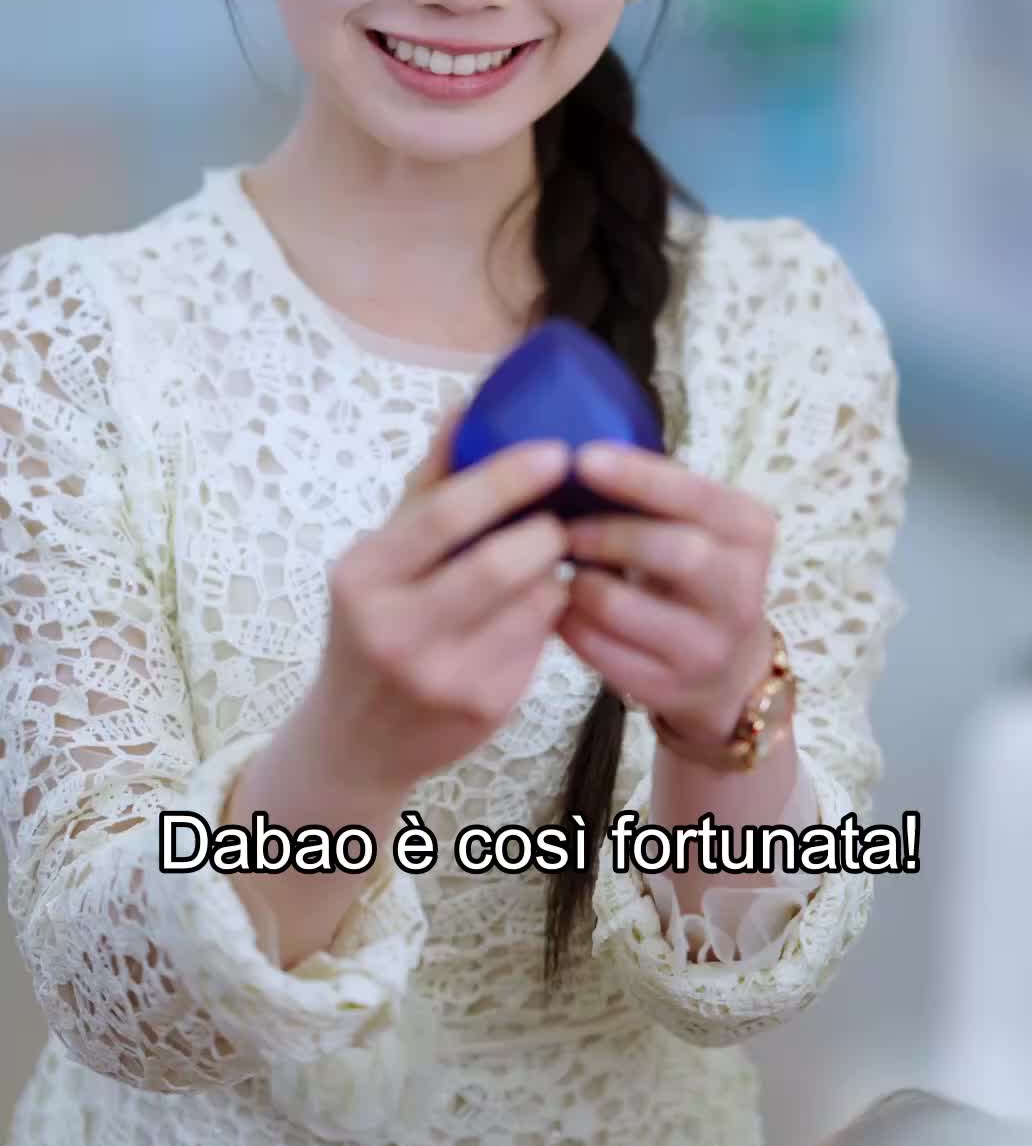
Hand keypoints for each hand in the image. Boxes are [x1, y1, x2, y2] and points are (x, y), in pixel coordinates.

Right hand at [318, 406, 572, 791]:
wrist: (357, 740)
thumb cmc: (372, 624)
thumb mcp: (379, 556)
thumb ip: (427, 485)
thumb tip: (466, 405)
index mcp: (362, 577)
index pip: (445, 516)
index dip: (507, 479)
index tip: (555, 451)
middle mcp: (395, 630)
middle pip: (499, 565)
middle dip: (545, 531)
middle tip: (559, 513)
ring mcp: (443, 675)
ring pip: (534, 602)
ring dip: (553, 571)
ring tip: (547, 557)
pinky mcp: (486, 706)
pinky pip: (541, 639)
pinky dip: (548, 611)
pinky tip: (536, 604)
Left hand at [558, 442, 777, 740]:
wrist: (728, 672)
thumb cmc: (694, 576)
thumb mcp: (698, 528)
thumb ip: (654, 498)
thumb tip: (574, 461)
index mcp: (751, 532)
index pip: (698, 496)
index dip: (639, 476)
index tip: (584, 458)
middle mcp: (743, 592)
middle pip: (676, 552)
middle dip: (607, 534)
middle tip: (561, 527)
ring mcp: (711, 648)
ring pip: (626, 608)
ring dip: (580, 584)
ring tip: (557, 569)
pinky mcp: (672, 689)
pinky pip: (603, 653)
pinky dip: (571, 625)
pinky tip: (559, 608)